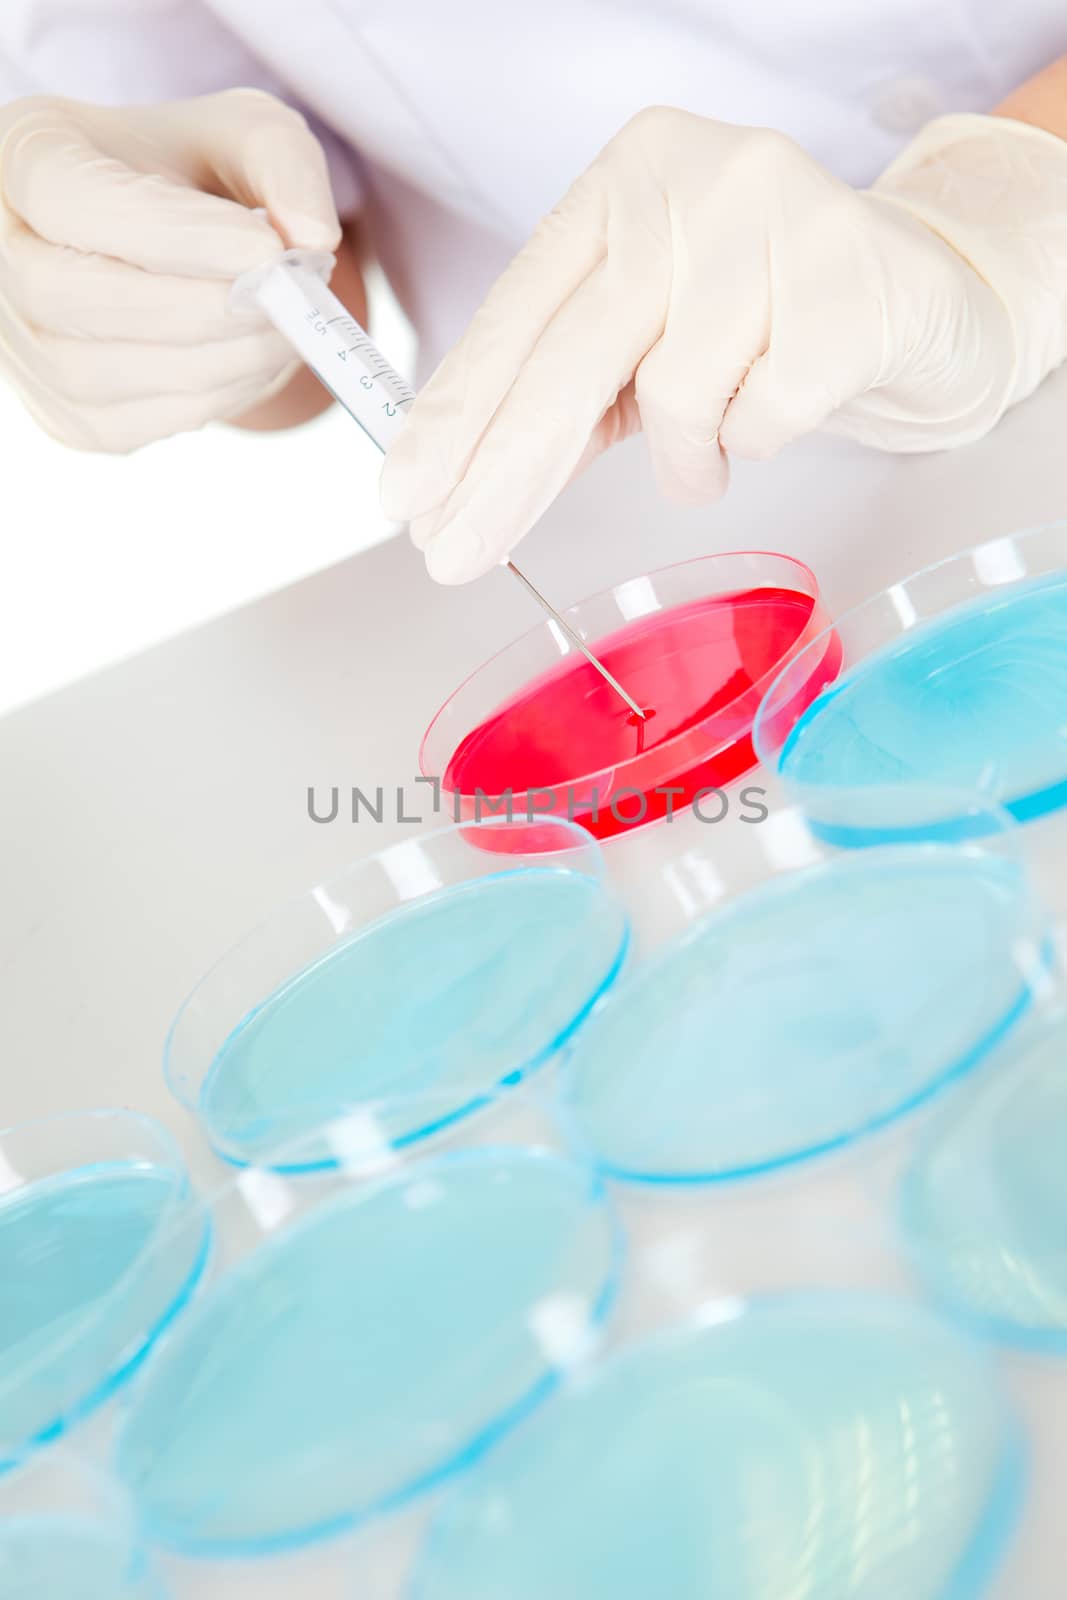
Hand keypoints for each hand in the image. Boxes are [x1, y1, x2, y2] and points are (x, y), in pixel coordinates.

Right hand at [0, 90, 339, 450]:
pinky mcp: (62, 411)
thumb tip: (310, 241)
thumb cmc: (193, 176)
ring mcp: (19, 343)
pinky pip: (127, 424)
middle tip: (288, 305)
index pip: (75, 201)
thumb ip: (285, 165)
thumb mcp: (245, 135)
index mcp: (27, 155)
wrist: (167, 239)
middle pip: (70, 297)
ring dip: (211, 365)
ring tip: (283, 332)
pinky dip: (203, 401)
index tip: (266, 252)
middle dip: (197, 312)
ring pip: (97, 376)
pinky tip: (249, 363)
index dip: (172, 236)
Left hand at [381, 107, 1066, 582]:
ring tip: (718, 444)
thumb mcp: (654, 338)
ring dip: (688, 456)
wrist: (926, 299)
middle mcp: (692, 181)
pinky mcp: (848, 282)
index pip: (518, 309)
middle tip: (454, 555)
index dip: (456, 411)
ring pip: (675, 398)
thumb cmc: (771, 321)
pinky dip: (758, 442)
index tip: (407, 492)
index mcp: (624, 182)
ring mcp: (776, 219)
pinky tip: (783, 405)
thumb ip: (570, 388)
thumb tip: (458, 483)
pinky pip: (760, 419)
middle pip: (569, 356)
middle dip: (504, 473)